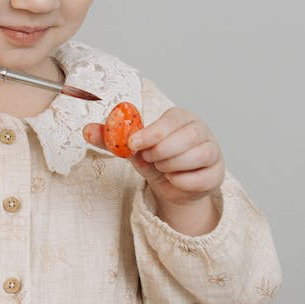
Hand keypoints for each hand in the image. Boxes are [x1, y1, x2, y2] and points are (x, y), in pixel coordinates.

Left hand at [83, 107, 224, 233]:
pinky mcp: (217, 173)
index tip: (134, 145)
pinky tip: (174, 179)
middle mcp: (201, 130)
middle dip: (162, 151)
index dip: (152, 133)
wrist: (172, 186)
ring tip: (162, 168)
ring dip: (171, 166)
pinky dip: (181, 181)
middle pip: (188, 136)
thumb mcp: (133, 149)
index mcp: (180, 117)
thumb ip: (111, 139)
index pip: (171, 120)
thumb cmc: (155, 160)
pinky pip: (201, 178)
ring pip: (197, 155)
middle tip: (150, 158)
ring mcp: (213, 151)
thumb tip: (87, 130)